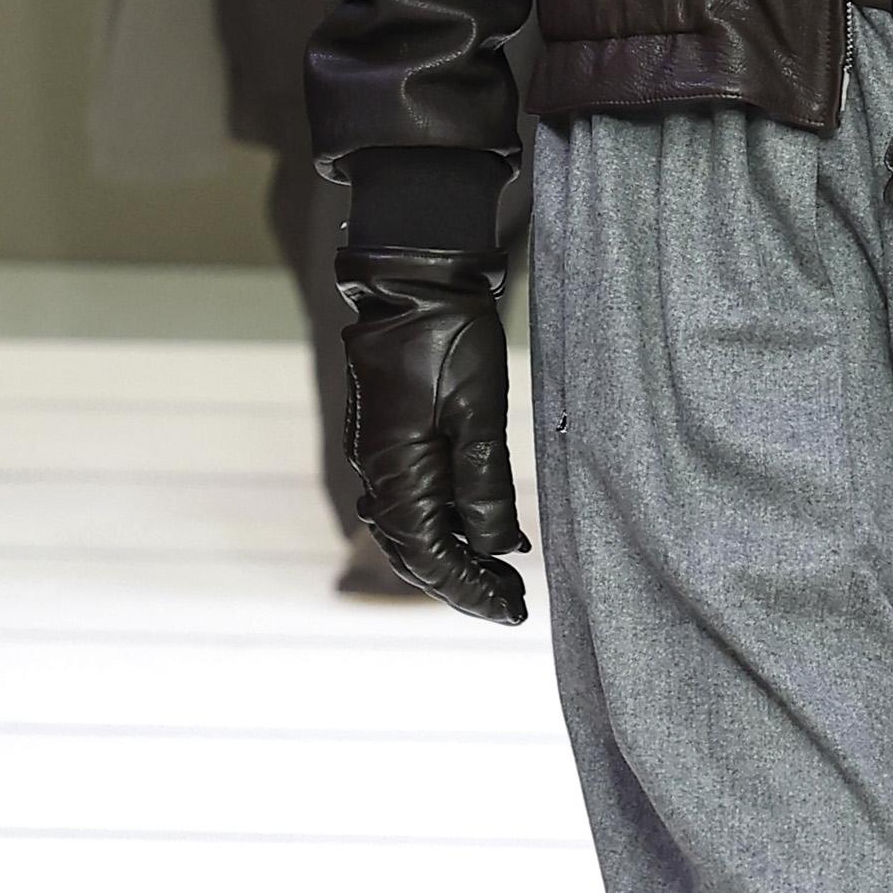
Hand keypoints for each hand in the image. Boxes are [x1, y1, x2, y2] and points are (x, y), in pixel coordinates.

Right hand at [335, 245, 529, 621]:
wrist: (412, 282)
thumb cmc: (450, 340)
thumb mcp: (481, 414)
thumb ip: (486, 488)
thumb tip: (500, 549)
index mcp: (397, 476)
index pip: (432, 560)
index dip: (473, 592)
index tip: (516, 611)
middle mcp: (376, 475)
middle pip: (415, 555)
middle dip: (463, 585)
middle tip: (514, 602)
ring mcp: (376, 458)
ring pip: (409, 533)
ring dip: (452, 559)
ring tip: (500, 574)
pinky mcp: (385, 441)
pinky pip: (408, 504)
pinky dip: (442, 528)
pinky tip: (477, 529)